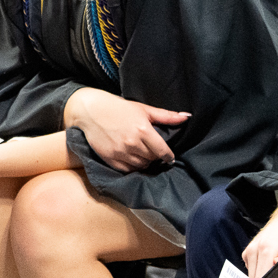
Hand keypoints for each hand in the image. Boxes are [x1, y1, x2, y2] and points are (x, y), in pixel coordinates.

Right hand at [63, 88, 187, 172]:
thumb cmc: (119, 108)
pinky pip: (127, 170)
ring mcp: (120, 152)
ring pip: (140, 166)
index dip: (168, 156)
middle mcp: (132, 143)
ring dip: (144, 162)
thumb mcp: (143, 109)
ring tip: (142, 154)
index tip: (169, 157)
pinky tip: (131, 158)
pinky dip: (132, 167)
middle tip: (152, 151)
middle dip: (155, 156)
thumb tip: (187, 117)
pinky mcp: (110, 158)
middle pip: (152, 159)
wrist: (91, 110)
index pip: (163, 151)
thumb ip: (166, 115)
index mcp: (143, 130)